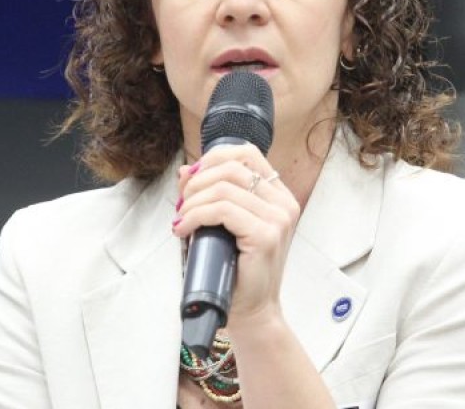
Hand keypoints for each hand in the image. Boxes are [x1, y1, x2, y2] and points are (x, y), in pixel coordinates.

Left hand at [173, 144, 300, 322]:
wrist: (251, 311)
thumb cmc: (236, 269)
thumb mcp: (222, 224)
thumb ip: (209, 195)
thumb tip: (185, 170)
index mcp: (278, 195)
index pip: (247, 153)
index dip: (213, 158)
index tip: (192, 179)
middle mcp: (284, 203)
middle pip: (232, 167)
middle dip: (197, 182)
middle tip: (181, 204)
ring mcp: (278, 219)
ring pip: (224, 188)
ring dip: (193, 201)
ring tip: (181, 219)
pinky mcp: (266, 236)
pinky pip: (222, 210)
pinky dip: (195, 215)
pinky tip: (183, 228)